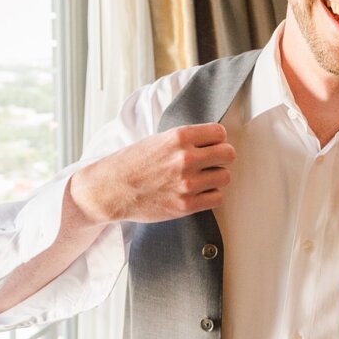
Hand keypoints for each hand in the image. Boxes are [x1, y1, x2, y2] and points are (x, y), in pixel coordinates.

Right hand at [71, 122, 235, 224]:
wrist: (109, 190)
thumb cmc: (131, 163)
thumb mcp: (158, 139)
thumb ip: (185, 139)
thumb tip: (213, 140)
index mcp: (179, 137)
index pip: (220, 133)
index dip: (217, 139)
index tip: (210, 145)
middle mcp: (185, 158)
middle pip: (229, 154)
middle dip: (221, 158)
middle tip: (210, 162)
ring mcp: (187, 183)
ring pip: (225, 177)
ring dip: (216, 178)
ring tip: (201, 179)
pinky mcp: (185, 205)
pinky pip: (217, 198)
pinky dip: (210, 196)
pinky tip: (198, 193)